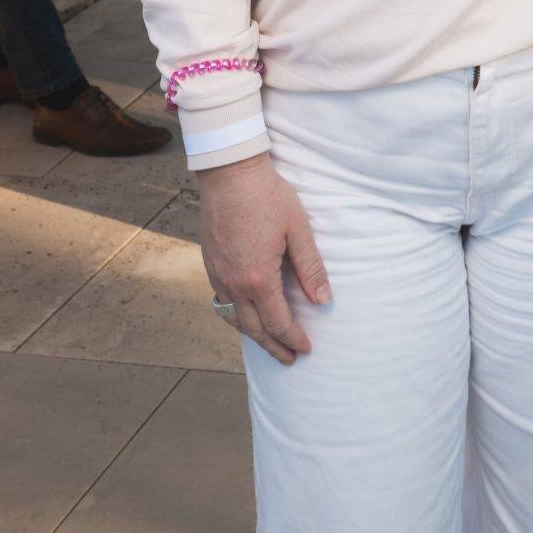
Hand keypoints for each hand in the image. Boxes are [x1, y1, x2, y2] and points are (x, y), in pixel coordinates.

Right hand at [199, 151, 330, 365]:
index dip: (293, 339)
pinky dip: (235, 317)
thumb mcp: (297, 229)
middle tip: (290, 359)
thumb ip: (310, 267)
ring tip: (269, 343)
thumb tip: (323, 300)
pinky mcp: (210, 264)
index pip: (278, 322)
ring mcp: (218, 276)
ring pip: (234, 319)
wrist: (230, 173)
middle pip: (255, 329)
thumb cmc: (268, 196)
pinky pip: (221, 302)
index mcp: (258, 279)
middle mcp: (234, 284)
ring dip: (253, 335)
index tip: (306, 349)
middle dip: (274, 347)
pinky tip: (245, 314)